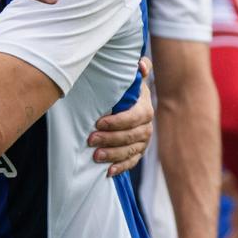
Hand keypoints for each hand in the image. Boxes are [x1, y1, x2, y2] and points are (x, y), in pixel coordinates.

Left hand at [88, 57, 153, 176]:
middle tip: (91, 139)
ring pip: (131, 151)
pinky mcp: (137, 152)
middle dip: (111, 139)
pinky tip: (108, 172)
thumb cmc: (126, 91)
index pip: (135, 117)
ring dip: (113, 154)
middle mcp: (146, 126)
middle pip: (131, 136)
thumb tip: (141, 65)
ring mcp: (143, 141)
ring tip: (95, 156)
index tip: (98, 122)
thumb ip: (138, 69)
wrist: (130, 104)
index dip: (118, 121)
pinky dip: (121, 167)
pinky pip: (132, 162)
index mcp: (145, 108)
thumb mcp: (130, 78)